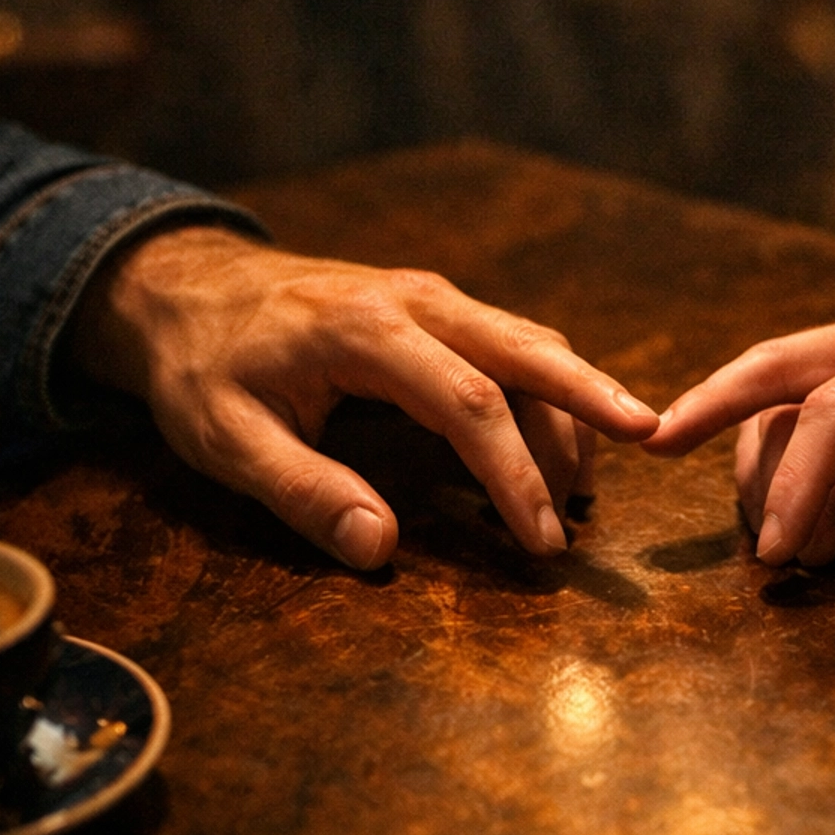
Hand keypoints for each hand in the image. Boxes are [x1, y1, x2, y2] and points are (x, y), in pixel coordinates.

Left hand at [68, 227, 658, 566]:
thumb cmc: (202, 367)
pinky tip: (557, 442)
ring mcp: (428, 297)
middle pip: (526, 347)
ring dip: (572, 401)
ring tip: (597, 477)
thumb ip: (304, 491)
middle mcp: (413, 300)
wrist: (182, 287)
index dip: (513, 476)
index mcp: (364, 330)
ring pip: (526, 341)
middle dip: (592, 398)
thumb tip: (382, 547)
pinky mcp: (433, 307)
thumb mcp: (226, 439)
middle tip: (652, 438)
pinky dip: (546, 387)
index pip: (467, 403)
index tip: (542, 542)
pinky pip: (507, 342)